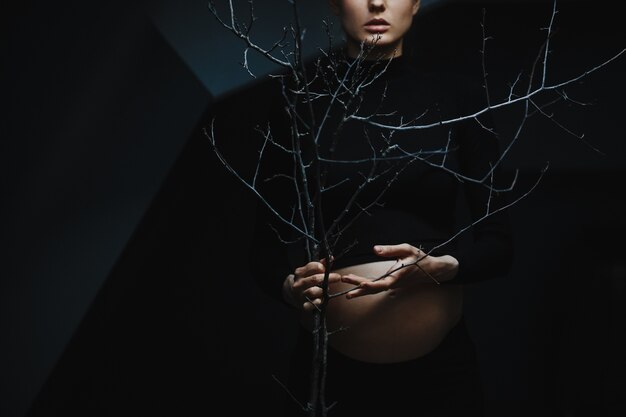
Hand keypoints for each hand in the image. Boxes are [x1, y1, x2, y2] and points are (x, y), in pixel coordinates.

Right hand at [283, 258, 340, 311]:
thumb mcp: (310, 271)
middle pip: (314, 279)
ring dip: (322, 290)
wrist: (293, 294)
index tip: (326, 269)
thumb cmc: (306, 280)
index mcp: (300, 273)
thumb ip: (321, 265)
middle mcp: (299, 283)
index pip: (312, 266)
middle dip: (328, 278)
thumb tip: (331, 258)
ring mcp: (300, 294)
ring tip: (326, 289)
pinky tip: (321, 299)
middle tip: (337, 277)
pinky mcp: (303, 304)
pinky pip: (311, 304)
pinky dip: (317, 302)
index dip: (322, 267)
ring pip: (313, 291)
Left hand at [341, 243, 458, 298]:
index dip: (371, 285)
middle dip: (358, 286)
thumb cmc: (420, 258)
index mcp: (398, 275)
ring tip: (347, 289)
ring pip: (375, 289)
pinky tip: (357, 285)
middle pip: (374, 288)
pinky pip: (377, 288)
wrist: (431, 270)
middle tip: (345, 280)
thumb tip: (374, 249)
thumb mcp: (407, 249)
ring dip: (360, 289)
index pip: (382, 283)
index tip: (360, 284)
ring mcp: (393, 285)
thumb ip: (390, 250)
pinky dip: (366, 287)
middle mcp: (394, 283)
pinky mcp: (392, 284)